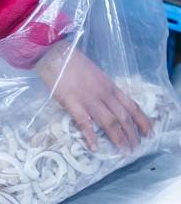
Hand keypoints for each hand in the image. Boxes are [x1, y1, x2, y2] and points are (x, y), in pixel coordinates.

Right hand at [35, 43, 151, 151]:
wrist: (54, 52)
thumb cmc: (72, 62)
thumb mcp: (95, 74)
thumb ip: (102, 88)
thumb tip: (106, 103)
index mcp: (110, 86)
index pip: (132, 106)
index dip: (142, 121)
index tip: (149, 133)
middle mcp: (104, 94)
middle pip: (123, 117)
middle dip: (132, 134)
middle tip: (136, 149)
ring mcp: (89, 99)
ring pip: (109, 122)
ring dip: (118, 138)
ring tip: (123, 151)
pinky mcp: (72, 102)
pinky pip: (84, 122)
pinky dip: (90, 136)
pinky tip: (94, 147)